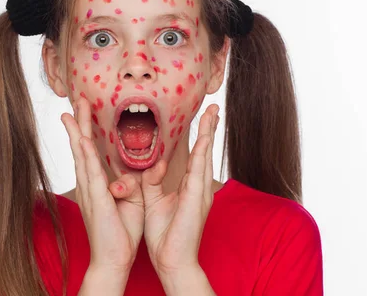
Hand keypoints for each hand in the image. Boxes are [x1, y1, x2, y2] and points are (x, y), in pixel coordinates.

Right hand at [61, 97, 144, 272]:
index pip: (90, 152)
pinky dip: (85, 155)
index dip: (85, 130)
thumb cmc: (121, 231)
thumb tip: (130, 172)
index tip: (83, 112)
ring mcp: (89, 191)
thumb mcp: (131, 200)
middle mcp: (89, 184)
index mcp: (96, 184)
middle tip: (75, 102)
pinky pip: (90, 173)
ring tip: (72, 112)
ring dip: (77, 132)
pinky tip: (81, 139)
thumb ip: (129, 183)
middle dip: (78, 124)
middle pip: (81, 147)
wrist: (113, 259)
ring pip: (81, 155)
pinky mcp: (96, 199)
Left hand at [140, 104, 219, 276]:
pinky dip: (202, 153)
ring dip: (209, 133)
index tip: (202, 116)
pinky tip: (205, 138)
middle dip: (210, 127)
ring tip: (213, 113)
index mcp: (189, 186)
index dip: (200, 135)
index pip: (195, 155)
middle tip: (213, 106)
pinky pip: (199, 171)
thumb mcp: (153, 200)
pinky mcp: (196, 200)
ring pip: (205, 156)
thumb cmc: (165, 234)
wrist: (171, 260)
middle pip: (205, 150)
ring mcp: (200, 192)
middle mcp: (198, 186)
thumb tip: (156, 164)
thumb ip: (153, 180)